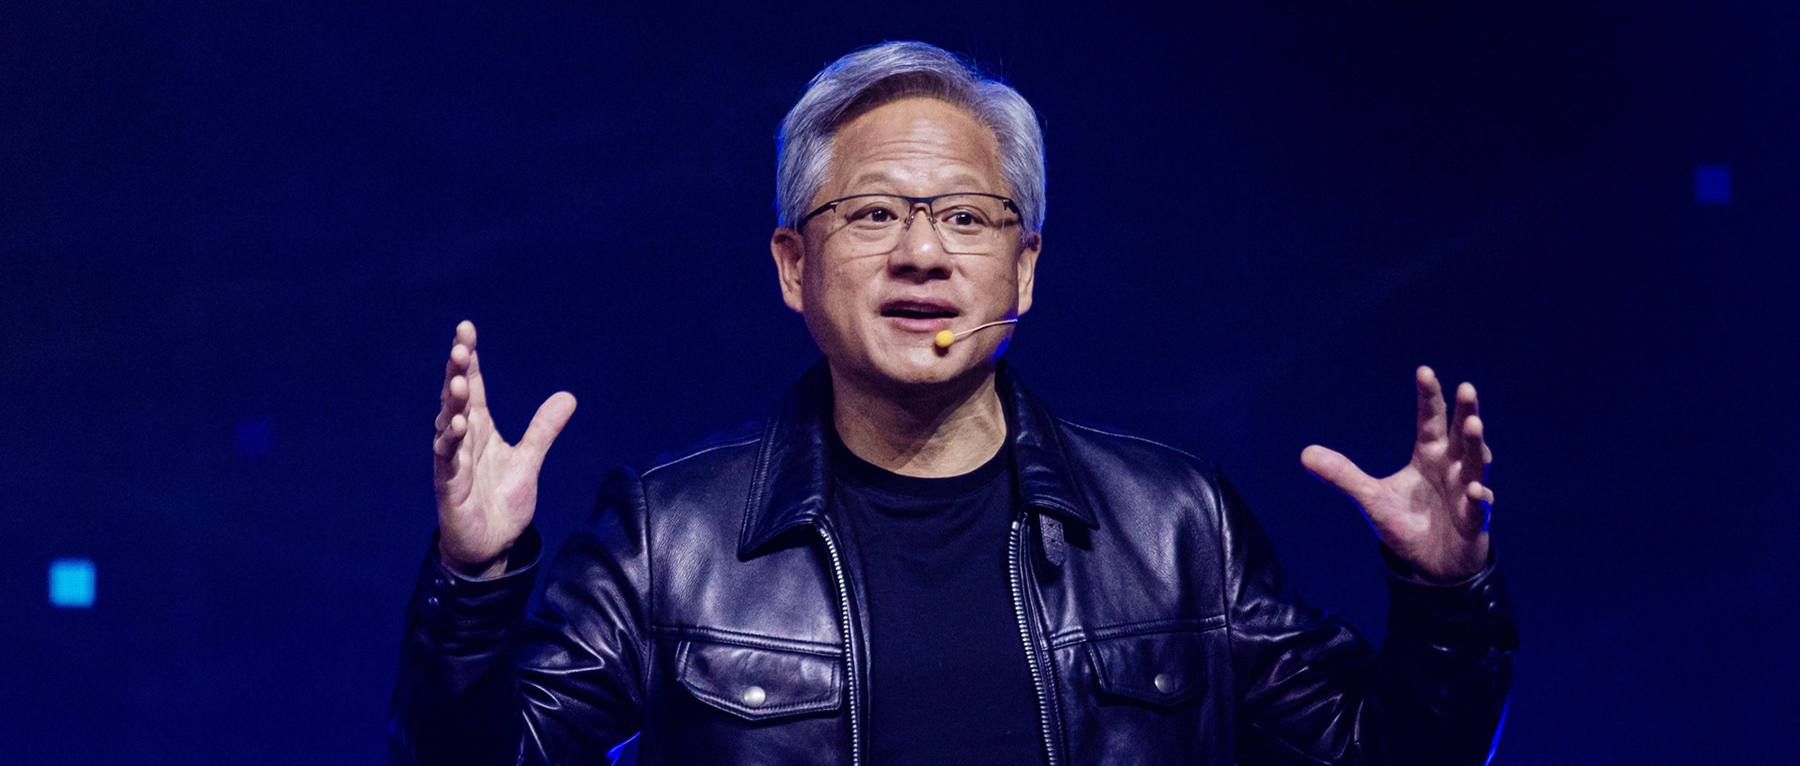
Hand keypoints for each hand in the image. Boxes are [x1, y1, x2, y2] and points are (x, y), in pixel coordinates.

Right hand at [432, 321, 576, 577]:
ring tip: (457, 381)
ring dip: (451, 403)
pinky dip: (450, 443)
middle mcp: (463, 440)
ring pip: (447, 425)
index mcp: (479, 430)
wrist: (491, 547)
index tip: (466, 329)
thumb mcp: (528, 460)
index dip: (469, 360)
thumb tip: (568, 397)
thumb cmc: (501, 502)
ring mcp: (452, 462)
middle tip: (459, 345)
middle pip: (456, 399)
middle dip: (456, 371)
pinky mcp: (449, 486)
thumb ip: (543, 429)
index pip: (472, 387)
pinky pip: (446, 460)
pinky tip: (456, 427)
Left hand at [1301, 366, 1492, 581]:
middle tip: (1467, 387)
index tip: (1424, 370)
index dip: (1429, 397)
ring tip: (1474, 424)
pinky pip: (1479, 506)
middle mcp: (1452, 468)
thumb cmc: (1407, 524)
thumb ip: (1342, 475)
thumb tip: (1304, 453)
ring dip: (1476, 444)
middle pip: (1461, 434)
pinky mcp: (1474, 519)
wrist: (1431, 564)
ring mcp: (1466, 491)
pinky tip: (1474, 491)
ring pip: (1476, 462)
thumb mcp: (1370, 498)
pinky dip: (1478, 497)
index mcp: (1429, 456)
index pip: (1431, 421)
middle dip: (1466, 411)